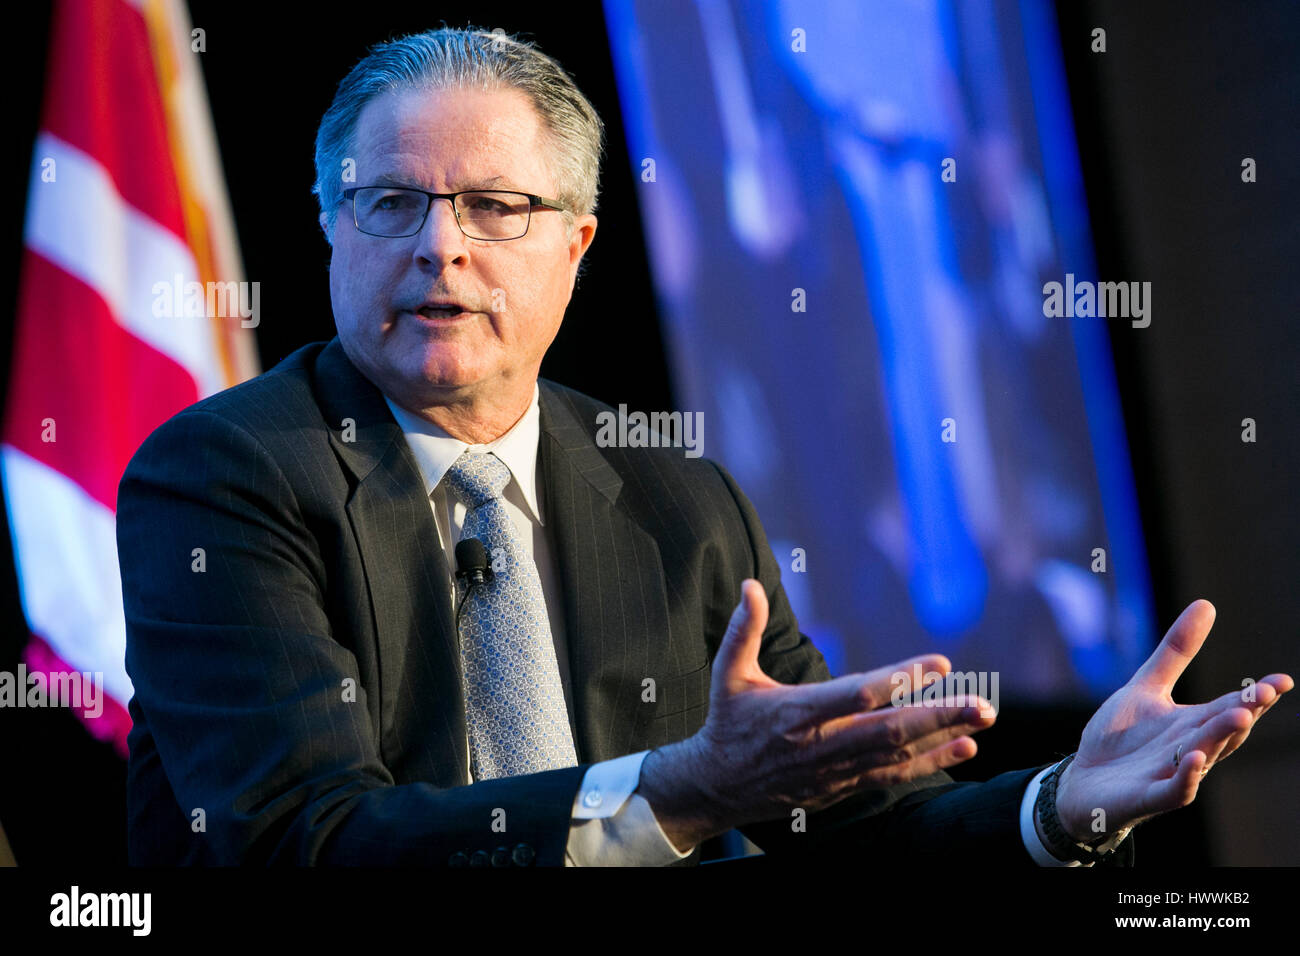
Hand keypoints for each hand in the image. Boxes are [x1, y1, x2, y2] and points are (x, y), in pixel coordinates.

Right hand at [637, 579, 995, 849]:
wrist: (716, 786)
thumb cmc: (727, 722)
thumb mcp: (728, 673)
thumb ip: (743, 628)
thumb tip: (751, 585)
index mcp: (798, 712)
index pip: (859, 694)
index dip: (902, 680)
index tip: (939, 663)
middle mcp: (822, 744)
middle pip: (890, 731)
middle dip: (940, 716)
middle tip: (983, 704)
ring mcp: (834, 770)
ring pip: (896, 755)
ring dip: (942, 738)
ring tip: (982, 721)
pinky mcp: (840, 786)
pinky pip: (890, 775)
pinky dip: (927, 763)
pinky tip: (960, 749)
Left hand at [1053, 599, 1292, 842]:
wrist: (1081, 782)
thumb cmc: (1120, 739)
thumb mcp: (1147, 687)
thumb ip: (1176, 652)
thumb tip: (1207, 604)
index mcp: (1193, 724)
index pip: (1229, 707)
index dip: (1255, 696)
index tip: (1281, 680)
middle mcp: (1190, 750)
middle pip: (1223, 731)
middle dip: (1244, 713)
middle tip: (1263, 693)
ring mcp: (1171, 775)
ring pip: (1205, 757)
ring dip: (1221, 739)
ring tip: (1239, 716)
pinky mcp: (1148, 797)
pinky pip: (1174, 790)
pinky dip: (1187, 776)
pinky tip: (1196, 758)